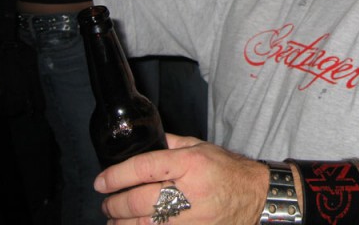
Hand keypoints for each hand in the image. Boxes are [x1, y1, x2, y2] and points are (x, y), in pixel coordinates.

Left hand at [94, 135, 266, 223]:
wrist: (256, 196)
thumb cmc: (229, 170)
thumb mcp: (201, 147)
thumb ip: (171, 144)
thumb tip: (144, 142)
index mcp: (191, 163)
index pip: (145, 168)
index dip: (117, 176)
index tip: (101, 181)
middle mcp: (191, 191)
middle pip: (140, 201)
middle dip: (115, 204)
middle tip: (106, 203)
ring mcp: (193, 218)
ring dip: (123, 224)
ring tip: (114, 219)